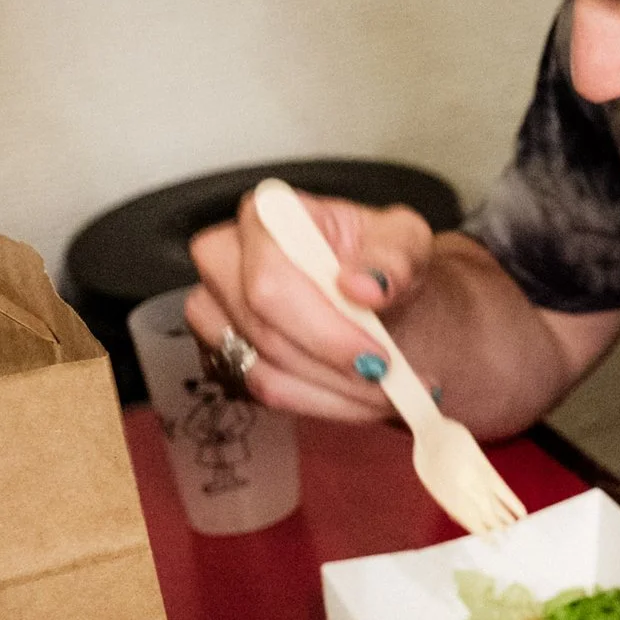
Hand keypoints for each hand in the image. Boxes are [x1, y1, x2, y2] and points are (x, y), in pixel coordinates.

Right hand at [185, 188, 436, 420]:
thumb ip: (392, 258)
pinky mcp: (221, 353)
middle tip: (390, 381)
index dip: (323, 329)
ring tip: (389, 394)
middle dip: (334, 367)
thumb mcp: (406, 242)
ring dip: (333, 394)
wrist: (375, 291)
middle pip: (263, 331)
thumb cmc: (382, 258)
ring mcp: (213, 310)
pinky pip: (263, 395)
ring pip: (262, 372)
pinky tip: (362, 399)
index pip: (271, 281)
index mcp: (265, 216)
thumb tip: (363, 287)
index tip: (376, 356)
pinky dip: (320, 404)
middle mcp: (223, 258)